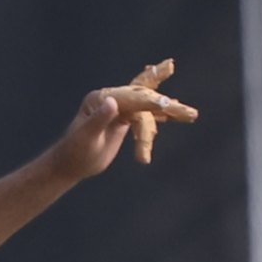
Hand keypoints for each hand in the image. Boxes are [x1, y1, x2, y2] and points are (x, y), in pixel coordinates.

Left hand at [49, 59, 199, 179]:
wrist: (69, 166)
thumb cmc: (74, 153)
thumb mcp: (85, 137)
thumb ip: (98, 119)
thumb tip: (112, 101)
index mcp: (100, 99)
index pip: (130, 98)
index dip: (148, 102)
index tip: (165, 107)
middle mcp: (111, 99)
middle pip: (143, 96)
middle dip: (166, 102)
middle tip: (185, 102)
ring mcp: (118, 108)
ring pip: (148, 106)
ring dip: (169, 111)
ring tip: (192, 115)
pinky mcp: (123, 119)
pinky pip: (145, 115)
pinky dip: (160, 116)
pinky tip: (172, 116)